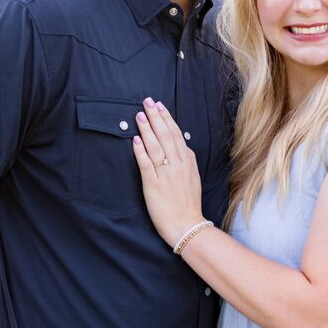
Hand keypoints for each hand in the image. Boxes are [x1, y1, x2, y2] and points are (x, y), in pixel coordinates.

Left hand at [133, 98, 205, 246]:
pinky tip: (135, 140)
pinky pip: (146, 164)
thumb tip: (182, 147)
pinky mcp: (153, 185)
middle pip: (166, 135)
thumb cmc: (188, 204)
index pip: (176, 135)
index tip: (159, 106)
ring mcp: (165, 174)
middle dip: (156, 117)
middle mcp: (177, 165)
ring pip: (156, 146)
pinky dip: (141, 151)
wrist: (187, 225)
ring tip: (139, 115)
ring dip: (147, 129)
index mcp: (187, 162)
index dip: (167, 119)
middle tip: (147, 102)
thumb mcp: (193, 178)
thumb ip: (187, 162)